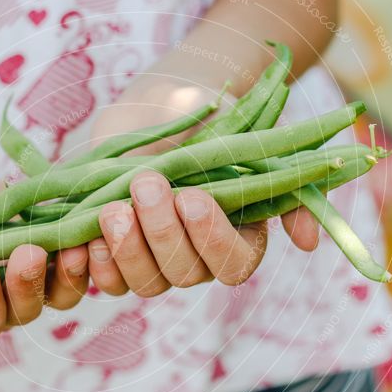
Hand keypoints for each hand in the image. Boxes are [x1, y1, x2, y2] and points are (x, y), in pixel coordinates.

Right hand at [0, 171, 89, 360]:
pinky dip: (85, 255)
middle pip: (20, 311)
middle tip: (26, 256)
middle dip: (24, 285)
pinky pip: (76, 267)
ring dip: (66, 274)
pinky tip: (89, 235)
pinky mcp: (54, 258)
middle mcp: (0, 308)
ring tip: (70, 246)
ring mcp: (31, 285)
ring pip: (56, 295)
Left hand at [84, 74, 319, 296]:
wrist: (154, 107)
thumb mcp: (245, 138)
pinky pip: (108, 282)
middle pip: (184, 274)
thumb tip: (309, 243)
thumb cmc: (207, 121)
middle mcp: (198, 259)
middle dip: (162, 231)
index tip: (193, 197)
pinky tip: (82, 236)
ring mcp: (155, 262)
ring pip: (145, 284)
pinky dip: (95, 265)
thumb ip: (279, 183)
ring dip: (128, 250)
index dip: (212, 238)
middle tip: (145, 183)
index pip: (233, 263)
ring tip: (112, 208)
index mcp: (236, 238)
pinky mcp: (117, 257)